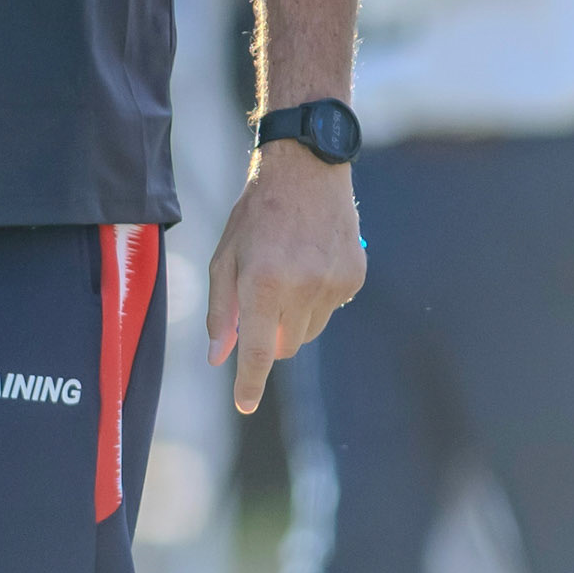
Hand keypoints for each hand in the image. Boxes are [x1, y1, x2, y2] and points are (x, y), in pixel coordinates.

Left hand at [206, 140, 365, 413]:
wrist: (306, 169)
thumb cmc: (256, 213)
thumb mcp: (226, 255)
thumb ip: (220, 309)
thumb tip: (219, 357)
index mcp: (262, 283)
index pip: (256, 351)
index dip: (249, 383)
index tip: (243, 404)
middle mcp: (300, 288)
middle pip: (284, 346)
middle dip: (269, 337)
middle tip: (261, 301)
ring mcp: (332, 284)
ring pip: (309, 331)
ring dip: (293, 318)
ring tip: (286, 272)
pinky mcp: (354, 277)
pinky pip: (331, 308)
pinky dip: (317, 298)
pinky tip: (309, 262)